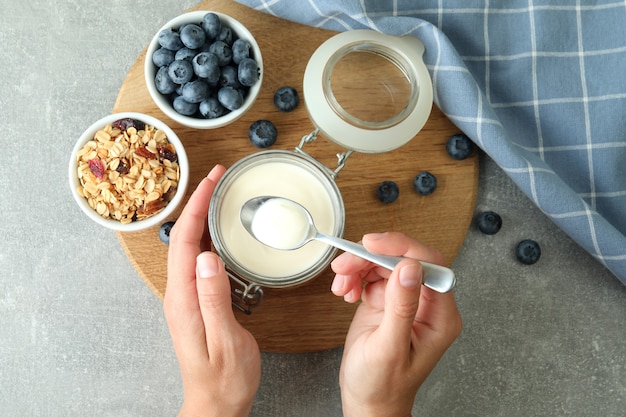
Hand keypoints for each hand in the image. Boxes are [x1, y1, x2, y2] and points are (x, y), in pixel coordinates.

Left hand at [164, 165, 259, 416]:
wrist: (216, 403)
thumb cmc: (224, 378)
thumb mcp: (225, 339)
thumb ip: (213, 298)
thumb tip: (208, 257)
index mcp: (183, 299)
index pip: (186, 242)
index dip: (197, 207)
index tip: (211, 182)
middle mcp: (179, 295)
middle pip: (183, 238)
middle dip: (197, 203)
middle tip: (217, 179)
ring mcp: (185, 298)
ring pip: (189, 247)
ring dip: (201, 218)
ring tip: (217, 196)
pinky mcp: (195, 302)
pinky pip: (196, 261)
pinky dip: (207, 238)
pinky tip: (218, 234)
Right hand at [331, 232, 461, 416]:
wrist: (367, 401)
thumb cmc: (382, 386)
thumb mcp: (389, 348)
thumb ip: (401, 307)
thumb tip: (409, 268)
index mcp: (440, 316)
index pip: (429, 265)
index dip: (402, 248)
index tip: (373, 244)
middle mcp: (426, 304)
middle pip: (403, 260)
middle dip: (371, 258)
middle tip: (345, 265)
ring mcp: (405, 301)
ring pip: (384, 264)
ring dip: (358, 267)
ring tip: (342, 284)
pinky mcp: (386, 301)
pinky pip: (371, 275)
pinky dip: (354, 277)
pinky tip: (345, 291)